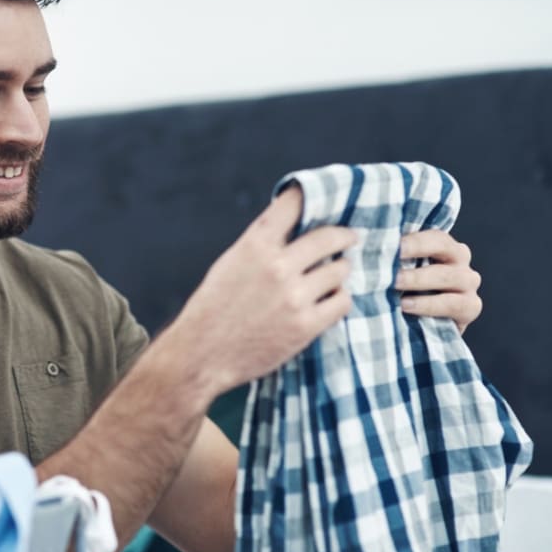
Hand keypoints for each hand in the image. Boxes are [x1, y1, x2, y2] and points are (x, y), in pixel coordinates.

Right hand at [170, 187, 355, 392]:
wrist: (202, 354)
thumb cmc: (213, 308)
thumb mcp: (231, 263)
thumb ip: (263, 244)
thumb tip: (297, 228)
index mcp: (254, 245)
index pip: (294, 205)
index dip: (310, 196)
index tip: (324, 197)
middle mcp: (276, 266)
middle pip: (328, 237)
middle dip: (343, 237)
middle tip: (350, 237)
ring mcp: (293, 296)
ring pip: (339, 270)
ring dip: (339, 271)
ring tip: (334, 274)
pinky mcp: (306, 325)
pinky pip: (341, 301)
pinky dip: (338, 298)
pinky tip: (330, 300)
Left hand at [396, 230, 481, 332]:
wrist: (420, 323)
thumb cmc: (404, 288)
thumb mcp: (399, 269)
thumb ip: (389, 256)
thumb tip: (362, 241)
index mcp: (444, 246)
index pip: (435, 238)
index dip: (414, 242)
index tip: (391, 247)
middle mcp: (460, 261)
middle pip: (445, 254)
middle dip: (414, 262)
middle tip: (390, 274)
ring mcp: (468, 284)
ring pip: (451, 277)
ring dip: (420, 282)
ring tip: (395, 289)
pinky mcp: (471, 307)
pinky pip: (455, 304)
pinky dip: (429, 306)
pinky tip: (407, 307)